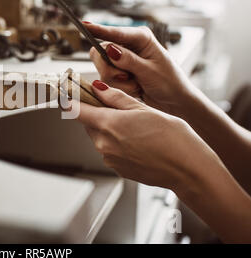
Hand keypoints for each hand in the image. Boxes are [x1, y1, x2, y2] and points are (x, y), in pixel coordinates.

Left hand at [75, 80, 221, 191]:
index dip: (72, 100)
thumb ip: (116, 98)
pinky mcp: (118, 169)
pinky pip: (111, 151)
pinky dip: (119, 144)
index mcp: (108, 124)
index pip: (76, 110)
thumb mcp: (144, 109)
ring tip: (136, 127)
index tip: (71, 93)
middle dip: (99, 114)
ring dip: (110, 129)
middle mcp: (104, 144)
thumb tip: (98, 88)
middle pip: (89, 123)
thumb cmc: (172, 138)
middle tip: (120, 108)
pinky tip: (138, 141)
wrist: (188, 169)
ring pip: (100, 137)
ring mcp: (110, 159)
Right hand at [84, 23, 196, 114]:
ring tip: (137, 85)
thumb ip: (129, 60)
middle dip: (111, 69)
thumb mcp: (150, 70)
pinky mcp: (117, 74)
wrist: (174, 102)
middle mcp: (128, 46)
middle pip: (101, 52)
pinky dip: (119, 88)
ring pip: (102, 69)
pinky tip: (134, 89)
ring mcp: (121, 60)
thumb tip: (110, 49)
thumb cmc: (170, 83)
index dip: (98, 29)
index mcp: (140, 38)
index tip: (85, 25)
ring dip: (118, 82)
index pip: (114, 32)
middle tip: (127, 77)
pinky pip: (106, 81)